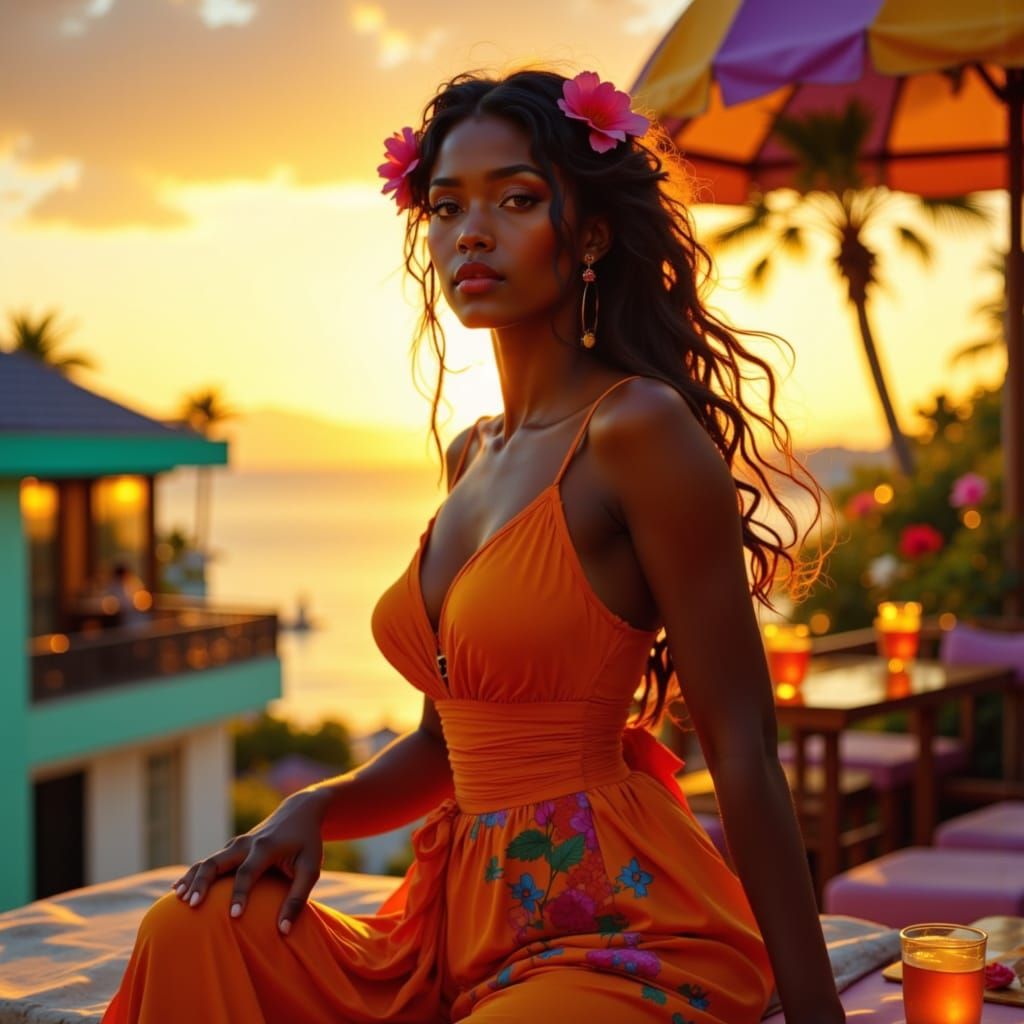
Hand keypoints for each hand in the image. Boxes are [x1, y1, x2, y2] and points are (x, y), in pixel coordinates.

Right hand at [172, 787, 330, 933]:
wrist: (299, 811)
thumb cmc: (307, 843)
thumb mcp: (310, 868)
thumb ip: (298, 898)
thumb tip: (284, 931)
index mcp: (266, 847)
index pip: (248, 872)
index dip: (240, 894)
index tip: (234, 916)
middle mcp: (246, 843)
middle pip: (217, 862)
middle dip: (202, 883)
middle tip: (192, 905)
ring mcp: (236, 844)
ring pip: (208, 861)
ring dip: (192, 879)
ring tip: (178, 900)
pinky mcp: (232, 847)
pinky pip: (208, 861)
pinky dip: (193, 874)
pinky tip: (178, 890)